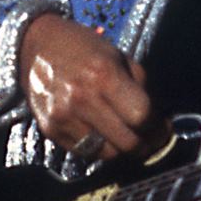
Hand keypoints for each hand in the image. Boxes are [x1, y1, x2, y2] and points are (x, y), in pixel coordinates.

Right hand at [18, 12, 160, 161]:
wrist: (36, 46)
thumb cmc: (83, 48)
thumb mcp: (118, 56)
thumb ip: (140, 86)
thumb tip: (158, 119)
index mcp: (103, 75)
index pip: (142, 116)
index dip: (158, 127)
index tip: (164, 128)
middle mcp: (82, 99)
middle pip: (128, 142)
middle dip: (146, 144)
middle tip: (151, 140)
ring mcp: (64, 118)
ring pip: (108, 154)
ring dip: (123, 150)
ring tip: (128, 138)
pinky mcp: (51, 130)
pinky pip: (86, 152)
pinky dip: (100, 148)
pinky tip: (104, 135)